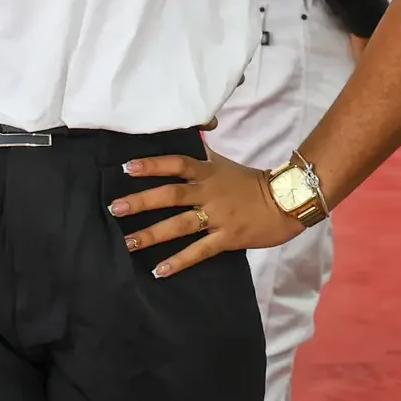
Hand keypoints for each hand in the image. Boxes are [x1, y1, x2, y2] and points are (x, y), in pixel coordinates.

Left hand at [107, 148, 304, 277]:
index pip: (175, 163)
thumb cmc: (249, 182)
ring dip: (152, 235)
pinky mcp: (227, 238)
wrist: (286, 202)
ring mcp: (218, 217)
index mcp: (206, 172)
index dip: (151, 165)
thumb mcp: (222, 162)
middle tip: (115, 209)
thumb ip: (200, 151)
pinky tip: (160, 270)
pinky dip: (179, 261)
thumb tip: (189, 130)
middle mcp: (208, 193)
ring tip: (127, 243)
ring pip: (180, 225)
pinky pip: (199, 251)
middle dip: (141, 202)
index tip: (126, 168)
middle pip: (171, 195)